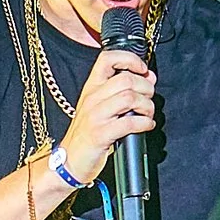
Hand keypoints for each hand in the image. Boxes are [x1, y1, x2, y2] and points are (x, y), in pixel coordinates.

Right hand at [57, 48, 155, 185]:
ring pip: (129, 98)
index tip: (142, 70)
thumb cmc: (87, 133)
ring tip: (147, 113)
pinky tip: (146, 125)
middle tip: (149, 98)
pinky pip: (129, 122)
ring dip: (147, 106)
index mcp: (91, 88)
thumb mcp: (99, 106)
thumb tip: (148, 77)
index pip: (107, 59)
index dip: (130, 60)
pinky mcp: (100, 134)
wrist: (70, 160)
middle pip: (126, 79)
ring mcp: (95, 116)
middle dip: (146, 87)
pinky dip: (144, 123)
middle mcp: (91, 98)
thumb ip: (121, 91)